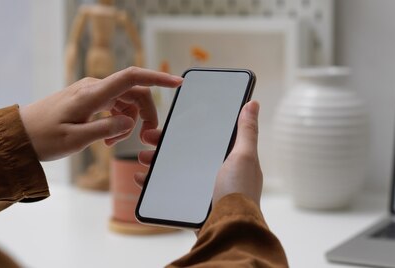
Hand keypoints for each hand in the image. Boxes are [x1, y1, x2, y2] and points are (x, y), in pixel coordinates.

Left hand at [20, 67, 182, 160]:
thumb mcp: (75, 140)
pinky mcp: (88, 99)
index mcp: (92, 94)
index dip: (158, 78)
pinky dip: (117, 121)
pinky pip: (114, 106)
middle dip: (145, 115)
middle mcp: (94, 87)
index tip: (178, 82)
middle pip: (134, 93)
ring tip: (112, 145)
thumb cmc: (43, 138)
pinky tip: (107, 140)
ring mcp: (91, 91)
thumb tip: (129, 122)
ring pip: (125, 102)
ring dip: (128, 122)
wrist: (18, 135)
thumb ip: (105, 129)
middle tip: (146, 138)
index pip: (132, 78)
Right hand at [135, 101, 262, 205]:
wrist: (229, 228)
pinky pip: (169, 191)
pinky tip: (141, 178)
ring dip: (157, 162)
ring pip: (175, 170)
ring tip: (143, 158)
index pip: (207, 137)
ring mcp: (204, 190)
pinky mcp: (192, 205)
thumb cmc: (240, 192)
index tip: (171, 120)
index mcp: (231, 159)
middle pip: (187, 152)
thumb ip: (247, 131)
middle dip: (165, 144)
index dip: (189, 127)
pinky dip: (153, 184)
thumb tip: (253, 103)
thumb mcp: (245, 156)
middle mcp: (217, 173)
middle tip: (148, 137)